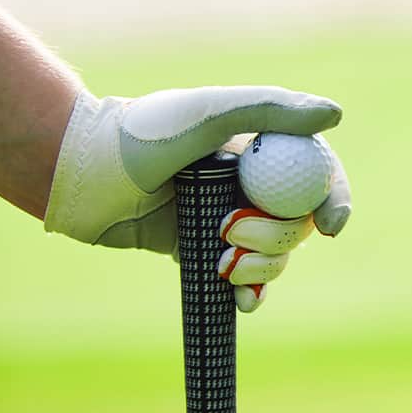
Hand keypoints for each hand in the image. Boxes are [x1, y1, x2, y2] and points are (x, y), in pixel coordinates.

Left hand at [44, 86, 351, 311]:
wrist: (76, 175)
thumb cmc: (140, 134)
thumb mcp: (208, 113)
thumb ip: (270, 109)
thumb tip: (335, 114)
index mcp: (259, 147)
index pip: (317, 173)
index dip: (334, 199)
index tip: (332, 225)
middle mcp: (249, 183)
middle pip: (298, 222)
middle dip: (277, 237)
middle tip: (232, 233)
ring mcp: (227, 218)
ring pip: (275, 255)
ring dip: (261, 267)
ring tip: (221, 260)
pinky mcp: (202, 250)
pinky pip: (242, 279)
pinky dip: (249, 293)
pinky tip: (243, 303)